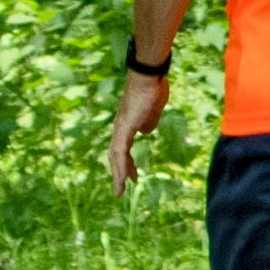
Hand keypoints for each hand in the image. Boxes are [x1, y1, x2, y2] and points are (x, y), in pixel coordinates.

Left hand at [108, 72, 169, 195]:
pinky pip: (120, 151)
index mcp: (127, 124)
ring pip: (115, 156)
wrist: (149, 78)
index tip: (132, 176)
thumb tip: (145, 132)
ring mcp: (120, 127)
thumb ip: (148, 123)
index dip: (126, 163)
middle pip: (115, 154)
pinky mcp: (123, 128)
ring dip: (118, 174)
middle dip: (119, 172)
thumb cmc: (153, 90)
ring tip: (119, 191)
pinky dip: (121, 166)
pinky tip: (124, 178)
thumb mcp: (153, 112)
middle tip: (122, 188)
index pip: (123, 148)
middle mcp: (119, 127)